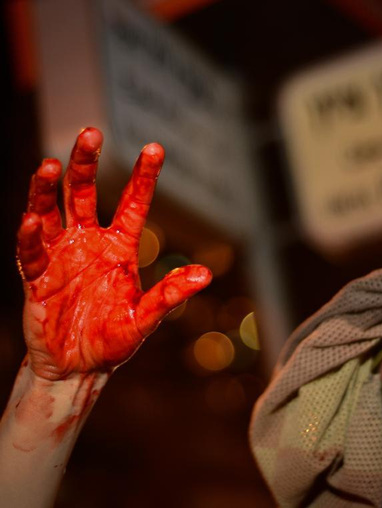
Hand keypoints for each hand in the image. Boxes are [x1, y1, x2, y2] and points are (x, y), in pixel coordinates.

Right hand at [16, 128, 211, 380]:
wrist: (79, 368)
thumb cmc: (114, 340)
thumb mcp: (145, 319)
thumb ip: (169, 295)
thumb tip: (205, 275)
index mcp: (119, 247)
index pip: (132, 203)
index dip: (143, 176)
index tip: (155, 148)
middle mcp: (89, 242)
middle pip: (84, 193)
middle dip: (86, 163)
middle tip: (91, 132)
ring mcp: (61, 256)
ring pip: (51, 211)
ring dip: (47, 188)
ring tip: (48, 163)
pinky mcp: (37, 276)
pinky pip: (31, 251)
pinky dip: (29, 236)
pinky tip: (31, 220)